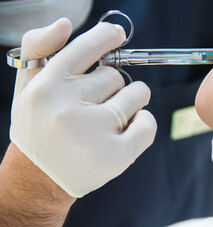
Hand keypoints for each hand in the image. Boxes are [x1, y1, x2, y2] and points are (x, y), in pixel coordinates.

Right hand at [10, 18, 156, 197]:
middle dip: (112, 87)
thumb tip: (65, 23)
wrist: (38, 179)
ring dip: (130, 103)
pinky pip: (148, 124)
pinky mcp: (114, 156)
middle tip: (95, 106)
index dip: (106, 37)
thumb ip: (39, 49)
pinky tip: (126, 133)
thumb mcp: (26, 86)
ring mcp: (92, 134)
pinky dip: (144, 124)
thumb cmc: (38, 127)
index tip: (116, 36)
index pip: (86, 47)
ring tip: (108, 120)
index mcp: (45, 87)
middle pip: (115, 75)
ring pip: (136, 95)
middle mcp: (66, 109)